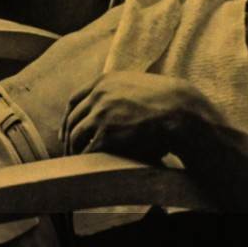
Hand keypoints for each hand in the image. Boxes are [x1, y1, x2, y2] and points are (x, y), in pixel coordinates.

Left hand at [62, 72, 218, 160]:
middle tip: (68, 149)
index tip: (66, 129)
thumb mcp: (137, 85)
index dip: (68, 116)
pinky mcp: (106, 133)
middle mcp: (98, 95)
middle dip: (67, 135)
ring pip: (75, 135)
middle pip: (72, 118)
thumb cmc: (167, 102)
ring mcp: (100, 113)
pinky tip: (88, 165)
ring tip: (77, 160)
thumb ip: (120, 91)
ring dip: (73, 149)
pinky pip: (87, 149)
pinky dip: (84, 158)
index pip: (74, 99)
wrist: (181, 111)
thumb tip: (111, 106)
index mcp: (104, 81)